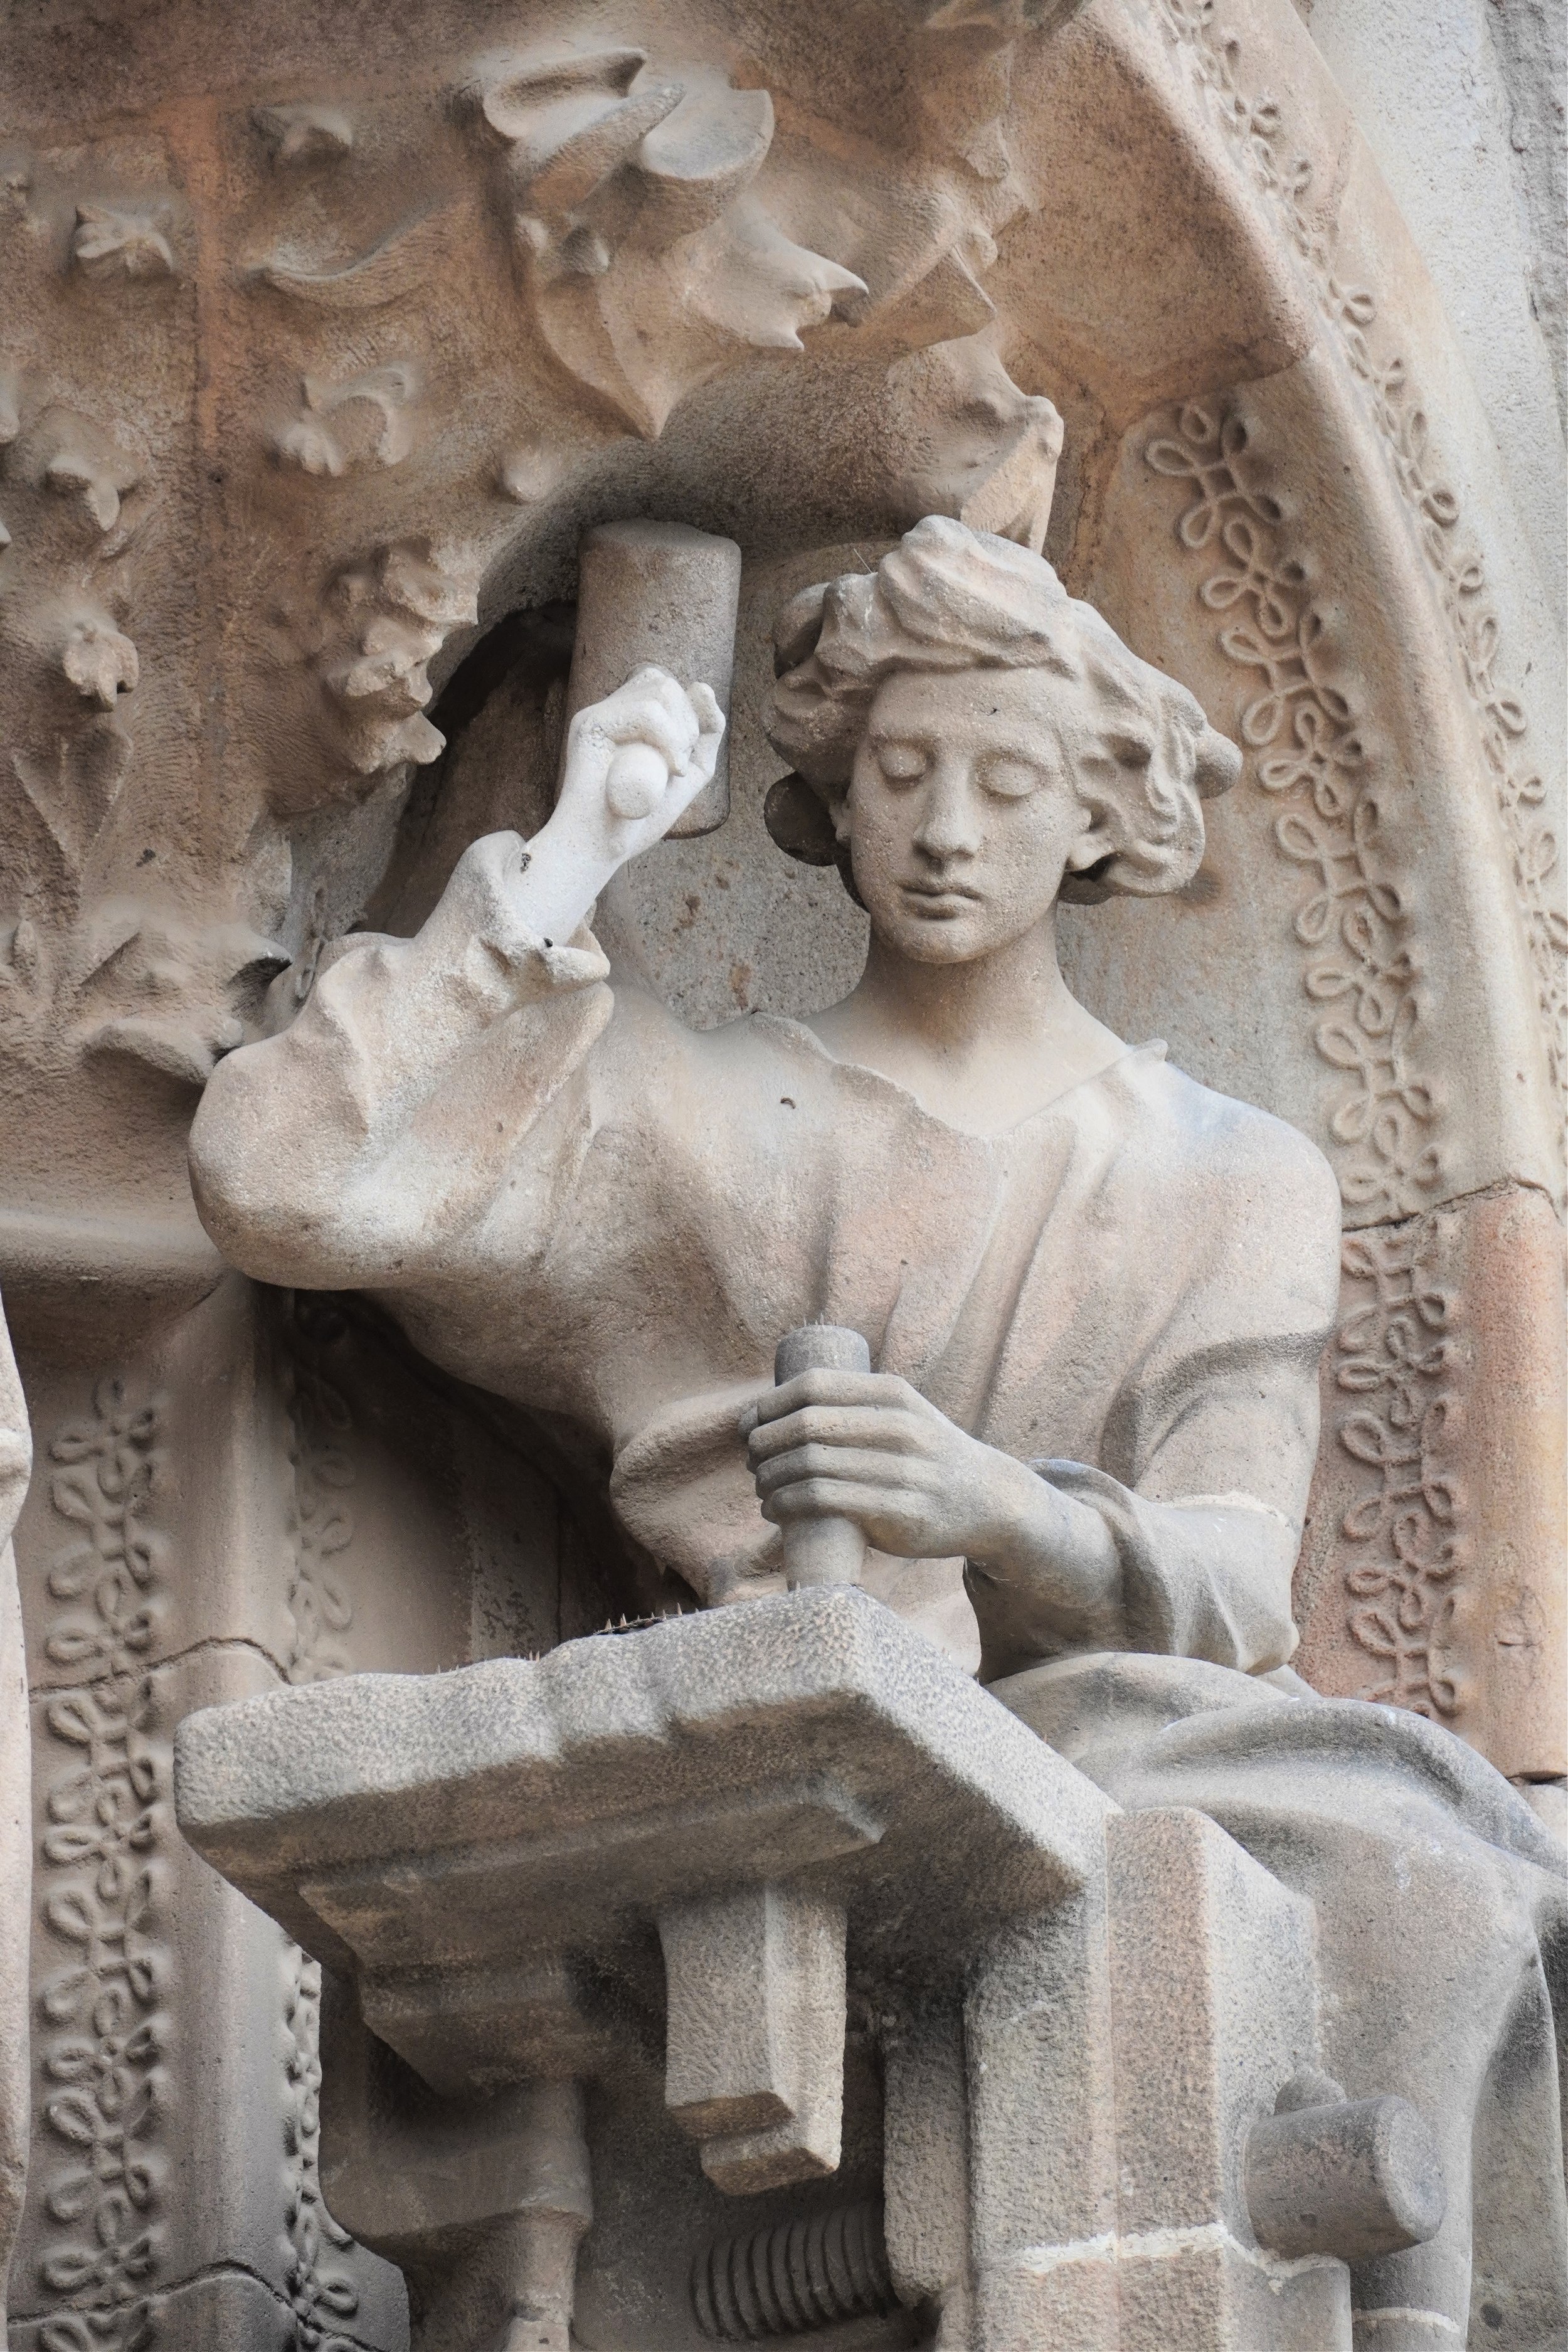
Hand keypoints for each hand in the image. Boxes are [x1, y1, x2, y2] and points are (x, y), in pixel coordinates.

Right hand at [556, 665, 723, 867]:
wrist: (603, 848)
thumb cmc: (638, 819)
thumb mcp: (688, 774)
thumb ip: (705, 736)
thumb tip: (703, 687)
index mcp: (624, 717)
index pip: (664, 685)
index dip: (689, 712)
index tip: (685, 758)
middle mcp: (608, 710)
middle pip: (663, 682)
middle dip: (687, 722)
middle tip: (679, 767)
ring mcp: (597, 714)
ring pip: (658, 691)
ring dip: (680, 733)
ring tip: (674, 770)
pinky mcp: (590, 725)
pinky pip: (646, 712)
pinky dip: (670, 739)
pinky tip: (671, 769)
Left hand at [740, 1369, 1121, 1670]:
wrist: (987, 1500)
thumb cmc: (924, 1455)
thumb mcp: (900, 1413)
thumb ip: (850, 1406)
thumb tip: (768, 1412)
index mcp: (893, 1394)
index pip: (810, 1387)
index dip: (768, 1406)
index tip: (749, 1427)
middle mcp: (899, 1427)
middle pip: (803, 1426)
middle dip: (763, 1445)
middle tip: (752, 1462)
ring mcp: (902, 1471)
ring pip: (809, 1465)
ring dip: (769, 1479)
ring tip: (760, 1489)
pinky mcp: (898, 1513)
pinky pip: (823, 1500)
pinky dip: (786, 1504)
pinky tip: (775, 1509)